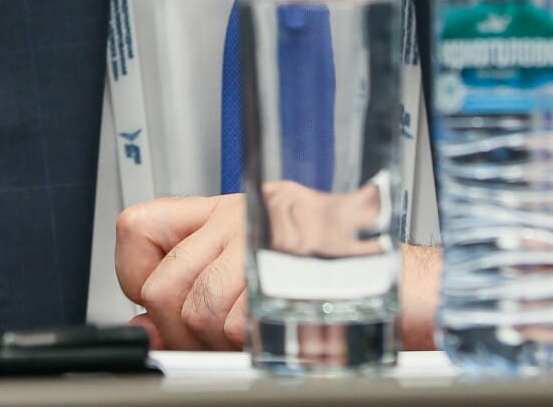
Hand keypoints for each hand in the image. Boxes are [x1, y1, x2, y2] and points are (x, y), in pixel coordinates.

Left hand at [115, 194, 442, 351]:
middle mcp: (247, 214)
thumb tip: (141, 325)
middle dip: (185, 332)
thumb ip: (198, 286)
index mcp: (234, 209)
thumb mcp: (262, 267)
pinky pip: (243, 325)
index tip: (160, 304)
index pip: (137, 228)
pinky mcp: (294, 266)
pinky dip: (258, 344)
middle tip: (226, 336)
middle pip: (162, 288)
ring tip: (265, 330)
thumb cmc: (346, 278)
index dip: (138, 276)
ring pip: (200, 311)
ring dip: (226, 343)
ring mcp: (270, 237)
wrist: (415, 287)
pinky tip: (286, 330)